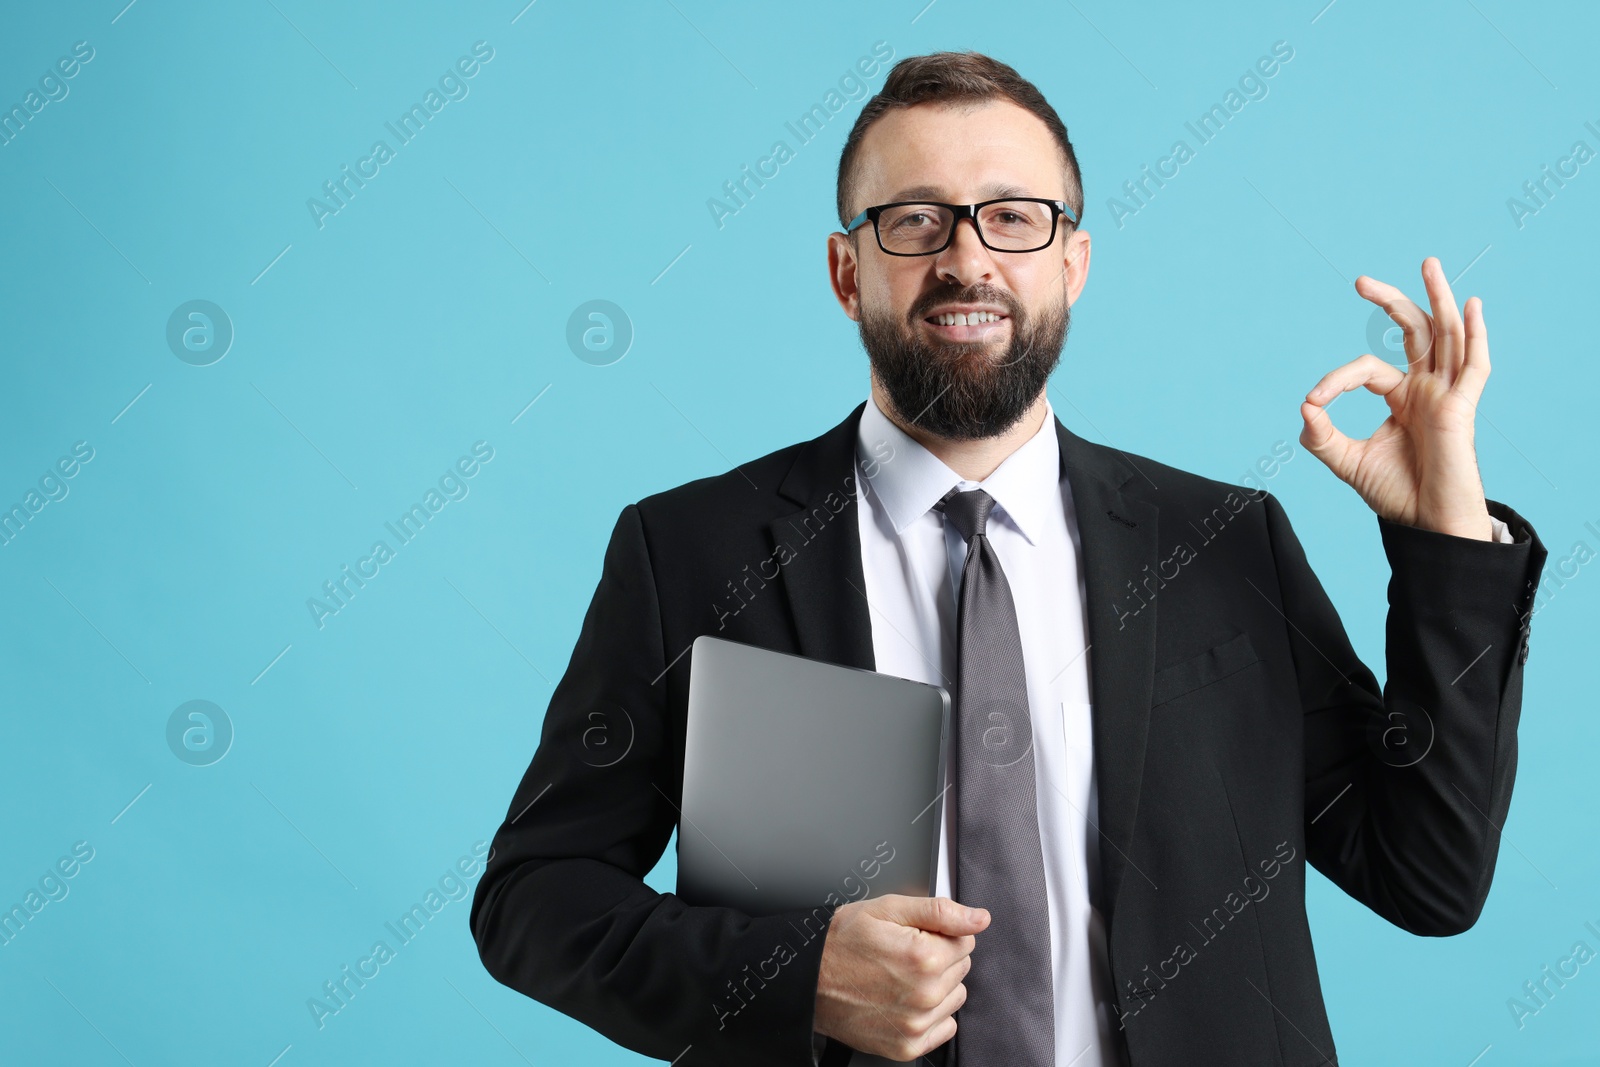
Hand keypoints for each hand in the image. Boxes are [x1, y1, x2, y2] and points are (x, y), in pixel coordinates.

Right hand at [813, 894, 987, 1060]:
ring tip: (901, 976)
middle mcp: (924, 995)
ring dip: (937, 985)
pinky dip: (931, 1014)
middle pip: (962, 967)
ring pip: (956, 996)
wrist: (807, 980)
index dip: (940, 933)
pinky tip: (904, 999)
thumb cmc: (841, 942)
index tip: (915, 935)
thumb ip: (940, 912)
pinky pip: (945, 1026)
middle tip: (903, 954)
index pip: (966, 940)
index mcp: (924, 957)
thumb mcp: (887, 909)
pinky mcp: (908, 1045)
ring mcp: (916, 1024)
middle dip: (939, 957)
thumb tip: (979, 918)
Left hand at [1300, 257, 1495, 540]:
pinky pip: (1475, 367)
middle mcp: (1427, 390)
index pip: (1368, 369)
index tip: (1313, 400)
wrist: (1426, 526)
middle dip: (1392, 302)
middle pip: (1415, 332)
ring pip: (1446, 336)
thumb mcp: (1348, 463)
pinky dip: (1475, 336)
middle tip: (1360, 281)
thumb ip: (1322, 437)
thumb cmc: (1397, 495)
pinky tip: (1471, 306)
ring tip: (1427, 264)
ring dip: (1438, 299)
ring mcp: (1447, 396)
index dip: (1336, 379)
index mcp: (1402, 398)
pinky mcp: (1462, 410)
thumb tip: (1304, 406)